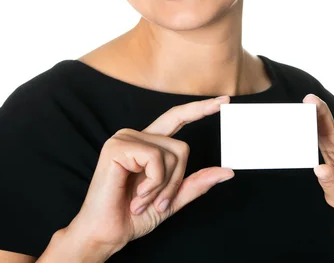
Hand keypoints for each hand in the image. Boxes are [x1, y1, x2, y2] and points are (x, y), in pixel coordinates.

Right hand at [60, 96, 234, 256]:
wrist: (106, 233)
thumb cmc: (132, 216)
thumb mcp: (172, 199)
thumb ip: (196, 183)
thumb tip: (227, 171)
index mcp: (148, 144)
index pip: (178, 118)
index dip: (200, 109)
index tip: (225, 100)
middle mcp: (136, 135)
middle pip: (182, 146)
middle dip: (176, 181)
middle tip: (157, 202)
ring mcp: (126, 138)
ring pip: (172, 153)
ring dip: (163, 186)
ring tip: (143, 200)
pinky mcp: (118, 146)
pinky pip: (156, 158)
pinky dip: (153, 183)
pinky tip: (137, 193)